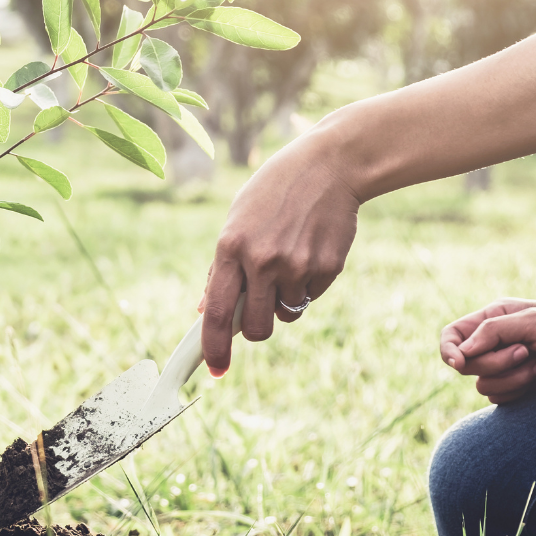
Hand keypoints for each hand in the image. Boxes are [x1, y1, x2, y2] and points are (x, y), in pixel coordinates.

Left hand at [200, 129, 359, 375]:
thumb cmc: (275, 193)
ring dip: (286, 299)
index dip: (214, 347)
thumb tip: (205, 310)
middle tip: (261, 309)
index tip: (216, 369)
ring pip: (287, 314)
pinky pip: (312, 296)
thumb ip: (221, 267)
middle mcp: (262, 260)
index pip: (217, 312)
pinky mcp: (326, 267)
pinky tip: (310, 249)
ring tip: (290, 258)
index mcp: (231, 247)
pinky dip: (309, 284)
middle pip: (257, 329)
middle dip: (257, 329)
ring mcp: (296, 265)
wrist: (329, 165)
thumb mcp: (238, 220)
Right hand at [440, 298, 535, 403]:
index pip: (451, 336)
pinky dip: (517, 390)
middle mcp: (494, 342)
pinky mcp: (518, 385)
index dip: (448, 351)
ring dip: (511, 378)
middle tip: (525, 352)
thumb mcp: (534, 321)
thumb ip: (493, 332)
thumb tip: (461, 352)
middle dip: (494, 363)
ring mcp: (505, 365)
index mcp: (493, 318)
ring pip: (482, 384)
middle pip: (466, 364)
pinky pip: (498, 398)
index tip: (460, 363)